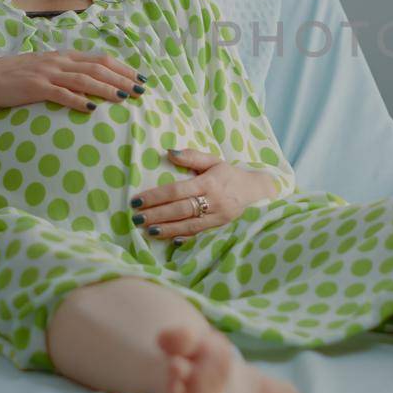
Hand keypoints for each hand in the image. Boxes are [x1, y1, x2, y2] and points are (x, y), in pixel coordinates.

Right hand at [0, 49, 147, 112]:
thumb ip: (67, 72)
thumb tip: (91, 83)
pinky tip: (92, 108)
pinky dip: (78, 100)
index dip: (123, 68)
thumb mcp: (45, 69)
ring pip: (84, 79)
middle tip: (140, 90)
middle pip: (98, 68)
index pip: (100, 59)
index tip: (140, 78)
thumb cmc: (16, 78)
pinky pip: (61, 94)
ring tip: (124, 98)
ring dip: (106, 89)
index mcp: (63, 56)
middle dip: (122, 78)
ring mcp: (47, 73)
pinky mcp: (36, 88)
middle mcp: (59, 61)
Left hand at [130, 148, 275, 241]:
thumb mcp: (213, 161)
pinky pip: (199, 234)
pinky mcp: (220, 228)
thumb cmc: (228, 174)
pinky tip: (169, 239)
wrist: (255, 191)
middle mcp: (213, 201)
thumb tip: (168, 152)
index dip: (156, 196)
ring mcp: (217, 217)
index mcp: (209, 182)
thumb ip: (191, 156)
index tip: (138, 200)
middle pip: (180, 210)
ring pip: (188, 225)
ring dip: (166, 229)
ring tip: (147, 230)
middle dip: (156, 214)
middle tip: (136, 218)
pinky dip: (183, 237)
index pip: (177, 190)